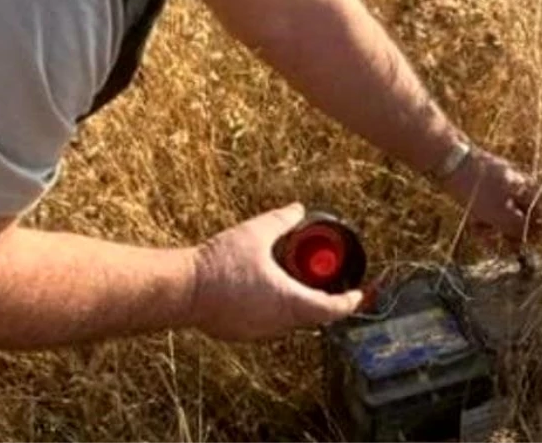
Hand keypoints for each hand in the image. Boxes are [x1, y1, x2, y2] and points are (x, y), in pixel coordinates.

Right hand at [188, 204, 364, 341]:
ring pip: (290, 322)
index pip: (332, 310)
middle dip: (325, 301)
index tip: (359, 293)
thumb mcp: (255, 233)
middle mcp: (278, 323)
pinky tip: (266, 292)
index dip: (350, 302)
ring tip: (299, 285)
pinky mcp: (242, 334)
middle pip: (314, 317)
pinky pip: (268, 324)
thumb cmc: (218, 264)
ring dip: (298, 306)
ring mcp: (259, 332)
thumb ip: (281, 220)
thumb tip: (298, 208)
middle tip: (331, 284)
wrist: (182, 289)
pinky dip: (275, 310)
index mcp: (289, 302)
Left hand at [439, 148, 541, 250]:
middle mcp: (515, 182)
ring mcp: (496, 181)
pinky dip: (482, 217)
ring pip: (500, 210)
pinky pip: (485, 205)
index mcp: (526, 187)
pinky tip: (473, 227)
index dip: (534, 231)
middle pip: (519, 212)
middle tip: (504, 247)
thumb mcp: (501, 214)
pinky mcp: (478, 183)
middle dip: (510, 231)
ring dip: (494, 227)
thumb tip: (530, 238)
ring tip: (483, 237)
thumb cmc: (479, 188)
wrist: (449, 160)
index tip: (525, 246)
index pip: (539, 212)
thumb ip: (518, 227)